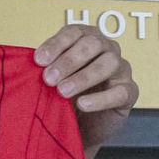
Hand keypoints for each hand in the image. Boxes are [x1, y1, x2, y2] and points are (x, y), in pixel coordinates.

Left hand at [33, 24, 138, 158]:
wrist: (81, 126)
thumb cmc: (66, 95)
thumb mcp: (52, 79)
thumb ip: (45, 68)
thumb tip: (29, 62)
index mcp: (86, 38)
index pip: (74, 32)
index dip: (56, 44)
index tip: (38, 61)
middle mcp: (107, 48)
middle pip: (93, 43)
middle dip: (68, 60)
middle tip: (49, 78)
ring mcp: (121, 69)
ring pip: (109, 63)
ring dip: (83, 76)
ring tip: (63, 91)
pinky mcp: (129, 92)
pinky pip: (120, 91)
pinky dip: (100, 98)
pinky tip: (83, 104)